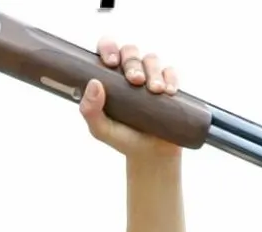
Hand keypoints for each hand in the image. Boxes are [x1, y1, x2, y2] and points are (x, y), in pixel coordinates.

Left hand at [79, 39, 180, 158]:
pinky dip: (171, 78)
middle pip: (130, 51)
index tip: (111, 62)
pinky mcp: (168, 85)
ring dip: (153, 71)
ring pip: (152, 59)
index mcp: (109, 76)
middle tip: (135, 81)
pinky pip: (171, 72)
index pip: (107, 48)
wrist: (149, 154)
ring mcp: (150, 76)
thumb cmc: (121, 138)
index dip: (108, 47)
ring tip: (155, 90)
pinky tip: (169, 91)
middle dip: (132, 63)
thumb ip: (90, 110)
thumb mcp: (100, 129)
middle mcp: (129, 71)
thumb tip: (94, 83)